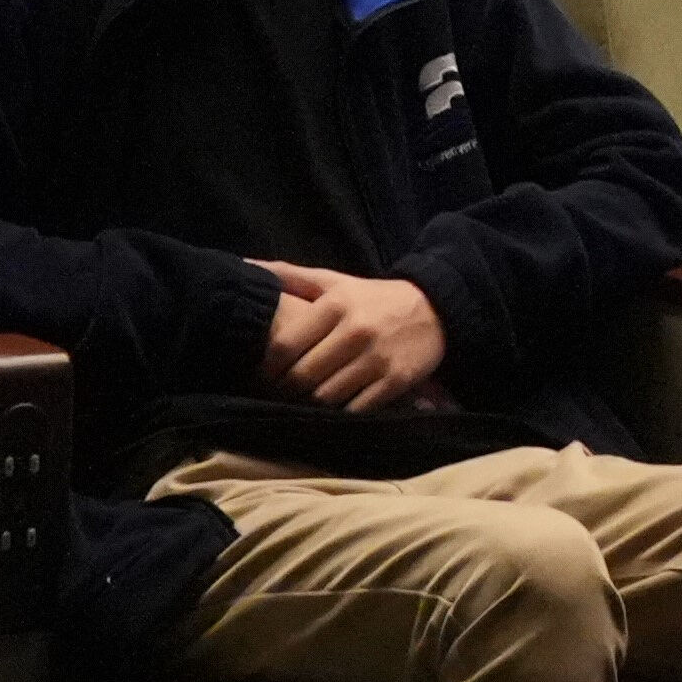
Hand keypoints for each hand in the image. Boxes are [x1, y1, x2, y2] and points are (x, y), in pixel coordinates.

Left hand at [254, 263, 444, 415]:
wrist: (435, 309)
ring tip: (299, 406)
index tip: (259, 377)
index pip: (285, 346)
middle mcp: (355, 331)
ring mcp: (376, 359)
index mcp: (335, 305)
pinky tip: (331, 411)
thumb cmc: (373, 298)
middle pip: (302, 377)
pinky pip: (355, 410)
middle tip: (275, 397)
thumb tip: (246, 266)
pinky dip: (338, 415)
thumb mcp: (335, 281)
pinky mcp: (395, 382)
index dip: (266, 368)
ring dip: (308, 406)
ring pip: (326, 397)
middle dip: (283, 391)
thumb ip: (291, 276)